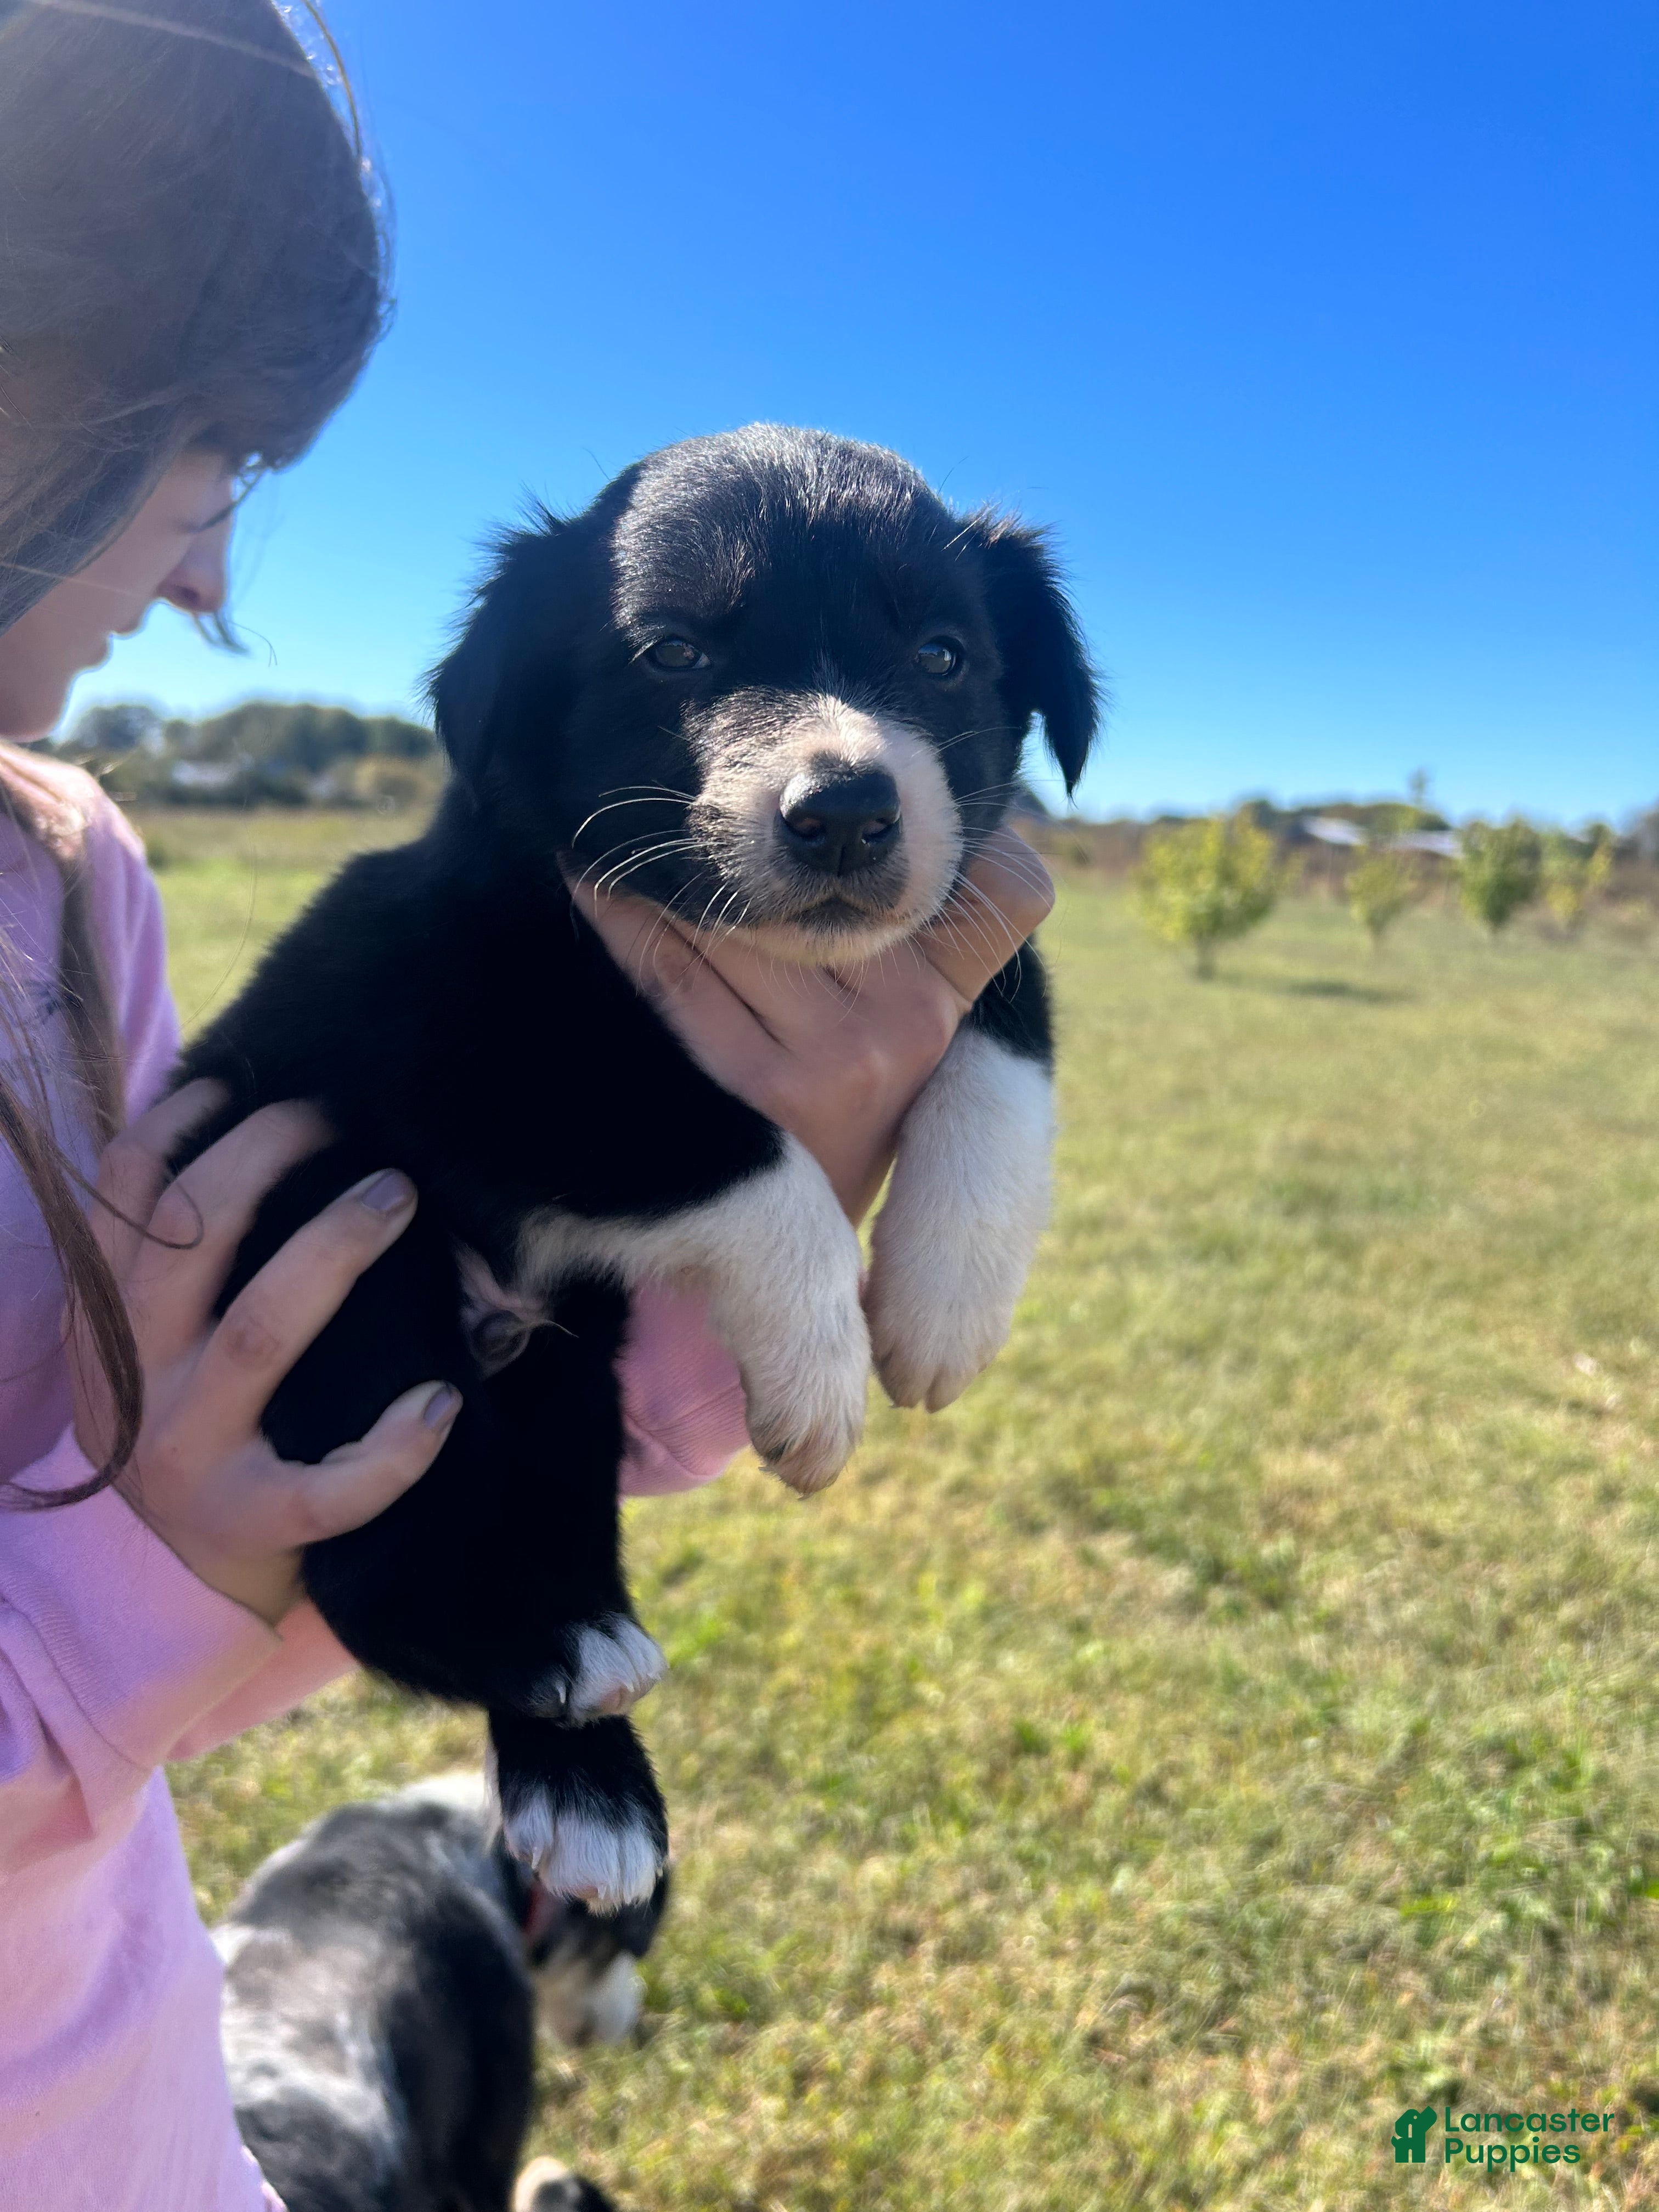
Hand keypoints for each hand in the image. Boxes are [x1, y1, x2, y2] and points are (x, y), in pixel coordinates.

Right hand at [72, 1084, 460, 1625]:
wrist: (150, 1588)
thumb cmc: (177, 1432)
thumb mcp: (142, 1347)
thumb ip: (172, 1266)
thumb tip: (253, 1138)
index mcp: (107, 1322)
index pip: (121, 1201)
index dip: (174, 1128)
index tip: (240, 1079)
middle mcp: (140, 1376)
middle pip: (192, 1242)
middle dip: (266, 1161)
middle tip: (344, 1116)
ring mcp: (193, 1452)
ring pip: (259, 1333)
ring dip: (331, 1253)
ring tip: (398, 1193)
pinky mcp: (253, 1522)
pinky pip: (329, 1484)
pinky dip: (391, 1446)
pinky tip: (441, 1401)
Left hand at [572, 827, 1054, 1221]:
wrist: (815, 1248)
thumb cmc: (859, 1110)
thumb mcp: (919, 1026)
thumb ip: (929, 933)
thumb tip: (951, 816)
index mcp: (952, 994)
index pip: (941, 879)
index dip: (904, 819)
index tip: (833, 758)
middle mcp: (912, 1022)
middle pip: (812, 891)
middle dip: (746, 840)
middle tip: (681, 784)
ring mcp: (841, 1058)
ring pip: (742, 925)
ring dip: (671, 871)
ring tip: (614, 822)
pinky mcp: (768, 1091)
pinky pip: (682, 979)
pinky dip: (632, 924)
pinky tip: (594, 885)